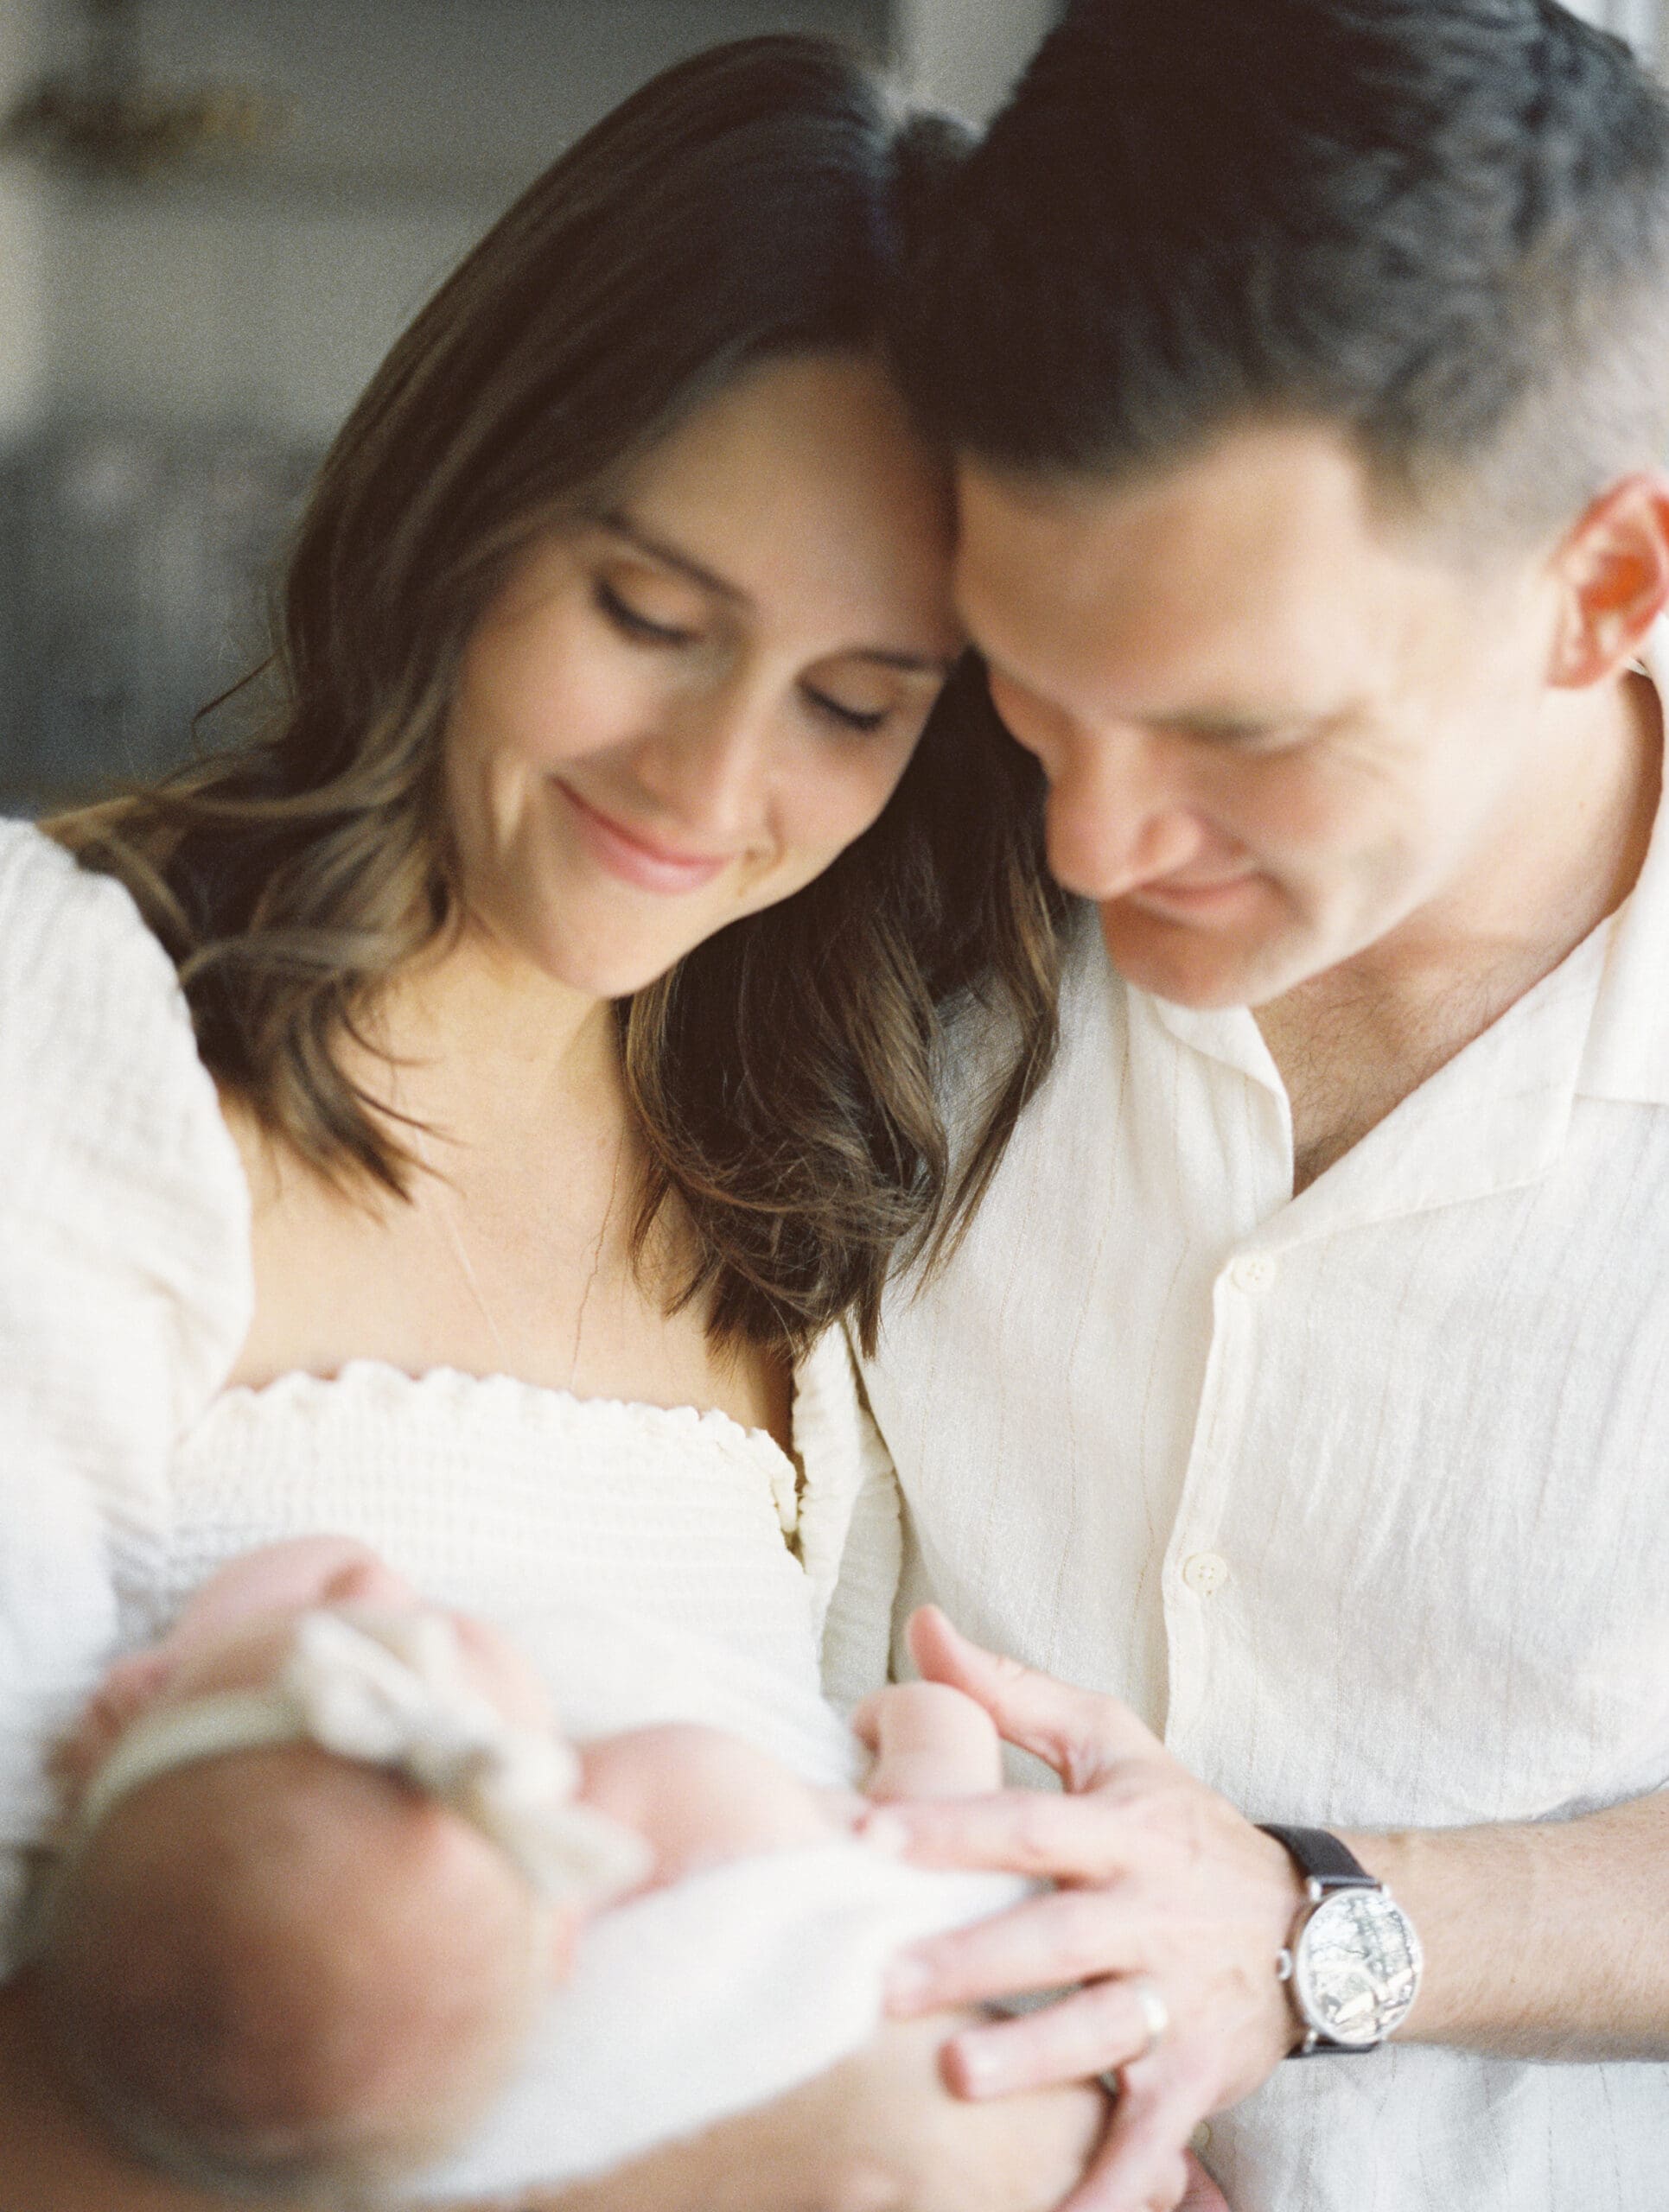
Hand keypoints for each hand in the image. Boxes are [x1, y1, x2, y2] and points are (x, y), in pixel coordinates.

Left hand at [860, 1610, 1302, 2211]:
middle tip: (879, 1984)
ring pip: (1105, 2030)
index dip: (950, 1825)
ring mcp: (1180, 1997)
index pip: (1028, 1822)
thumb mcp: (1110, 1741)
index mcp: (1121, 1827)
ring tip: (956, 2082)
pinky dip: (1113, 2181)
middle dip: (972, 1959)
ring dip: (1036, 2061)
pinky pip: (1154, 2135)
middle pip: (1057, 1934)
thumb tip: (921, 1626)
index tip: (866, 1833)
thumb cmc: (1177, 1821)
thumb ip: (1009, 1692)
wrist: (1314, 1925)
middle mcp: (1150, 1911)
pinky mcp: (1199, 2074)